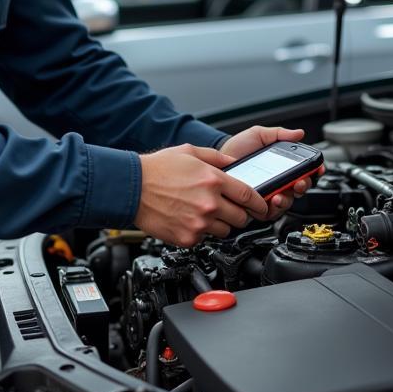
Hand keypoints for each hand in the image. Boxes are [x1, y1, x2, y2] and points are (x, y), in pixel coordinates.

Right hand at [136, 144, 269, 246]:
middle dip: (238, 214)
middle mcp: (209, 203)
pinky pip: (204, 239)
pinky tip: (188, 219)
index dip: (259, 203)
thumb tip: (234, 162)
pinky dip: (200, 232)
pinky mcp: (188, 238)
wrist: (131, 188)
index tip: (261, 206)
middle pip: (241, 218)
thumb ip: (217, 158)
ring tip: (203, 213)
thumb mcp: (190, 152)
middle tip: (227, 209)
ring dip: (219, 224)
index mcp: (213, 180)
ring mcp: (199, 223)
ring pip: (225, 231)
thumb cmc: (157, 169)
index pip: (249, 196)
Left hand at [220, 125, 313, 215]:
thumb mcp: (259, 136)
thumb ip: (279, 134)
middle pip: (299, 190)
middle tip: (299, 182)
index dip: (314, 171)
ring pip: (286, 203)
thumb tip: (299, 133)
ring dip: (288, 199)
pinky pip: (269, 213)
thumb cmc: (237, 148)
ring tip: (281, 193)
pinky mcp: (255, 207)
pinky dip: (273, 208)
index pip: (304, 171)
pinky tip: (270, 200)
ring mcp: (267, 196)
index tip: (317, 168)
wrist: (217, 160)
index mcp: (282, 167)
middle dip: (303, 186)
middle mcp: (278, 183)